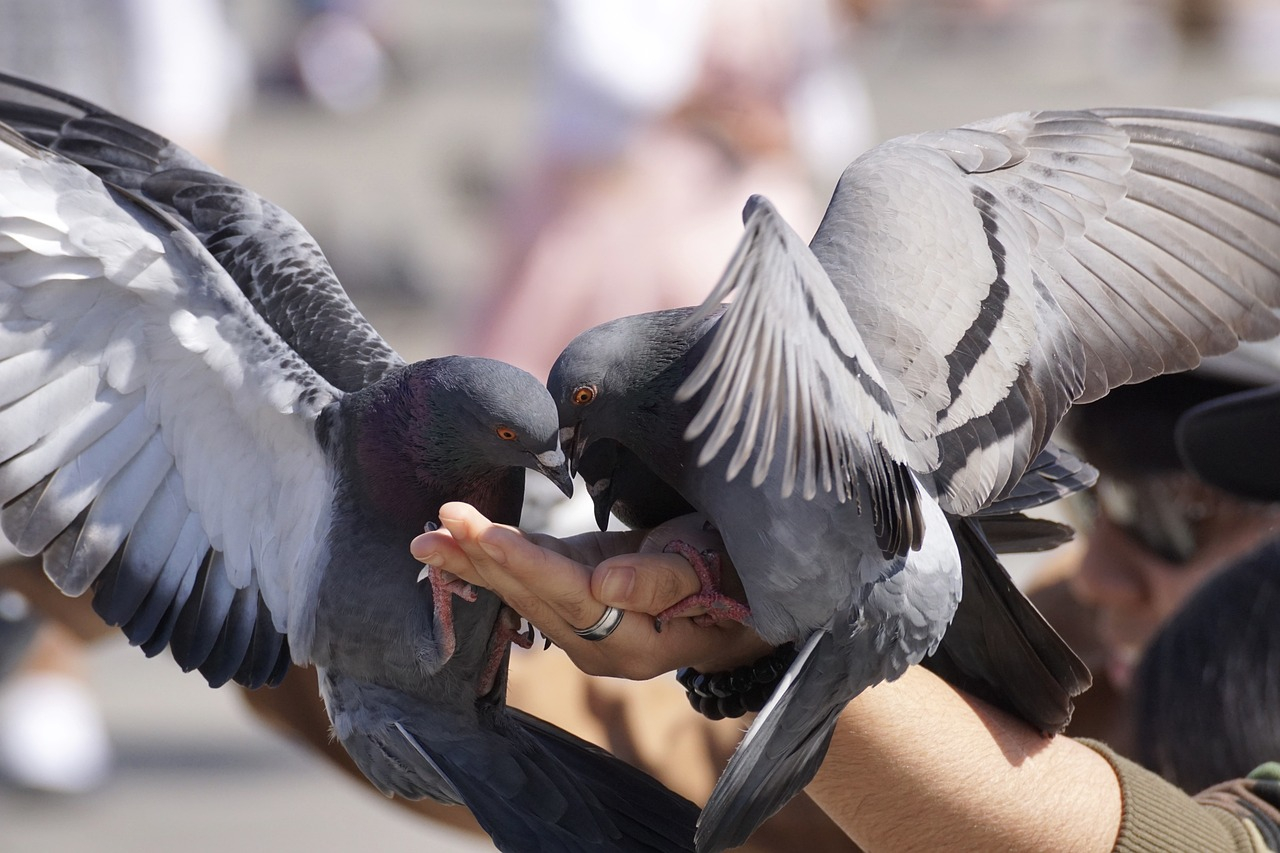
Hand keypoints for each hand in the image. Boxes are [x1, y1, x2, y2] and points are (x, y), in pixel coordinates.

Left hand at [410, 502, 770, 677]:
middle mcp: (598, 645)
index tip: (479, 534)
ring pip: (521, 592)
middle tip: (438, 522)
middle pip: (533, 597)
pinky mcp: (576, 600)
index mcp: (633, 643)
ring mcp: (583, 627)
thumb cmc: (735, 575)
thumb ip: (659, 581)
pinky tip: (454, 546)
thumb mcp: (709, 568)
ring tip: (429, 537)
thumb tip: (604, 587)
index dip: (523, 563)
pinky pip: (528, 582)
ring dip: (473, 562)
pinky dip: (490, 562)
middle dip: (483, 558)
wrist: (743, 592)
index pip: (568, 597)